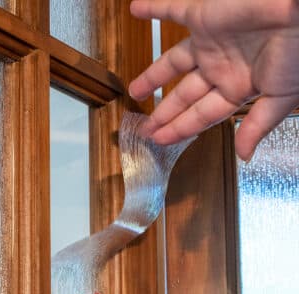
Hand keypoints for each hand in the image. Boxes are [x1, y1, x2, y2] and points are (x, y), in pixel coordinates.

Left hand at [129, 0, 298, 160]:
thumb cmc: (298, 52)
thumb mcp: (279, 98)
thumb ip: (257, 125)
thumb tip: (244, 156)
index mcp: (238, 88)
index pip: (201, 115)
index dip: (179, 129)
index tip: (161, 140)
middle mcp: (221, 67)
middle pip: (184, 95)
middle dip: (164, 113)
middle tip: (145, 128)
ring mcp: (211, 41)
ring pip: (173, 62)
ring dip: (152, 76)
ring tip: (134, 91)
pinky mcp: (204, 13)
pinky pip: (172, 9)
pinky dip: (153, 9)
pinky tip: (137, 10)